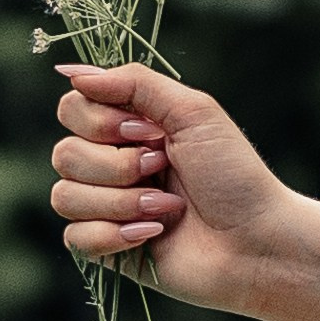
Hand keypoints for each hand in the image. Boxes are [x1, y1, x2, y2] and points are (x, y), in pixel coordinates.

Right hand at [49, 62, 319, 320]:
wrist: (256, 242)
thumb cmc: (234, 176)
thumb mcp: (193, 112)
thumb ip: (134, 83)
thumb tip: (72, 73)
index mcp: (128, 128)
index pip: (72, 109)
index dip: (100, 122)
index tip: (149, 132)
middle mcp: (111, 164)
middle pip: (64, 154)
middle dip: (117, 166)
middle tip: (162, 169)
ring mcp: (106, 207)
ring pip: (65, 196)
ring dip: (120, 202)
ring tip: (167, 209)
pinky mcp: (107, 247)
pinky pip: (75, 236)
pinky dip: (115, 234)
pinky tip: (154, 234)